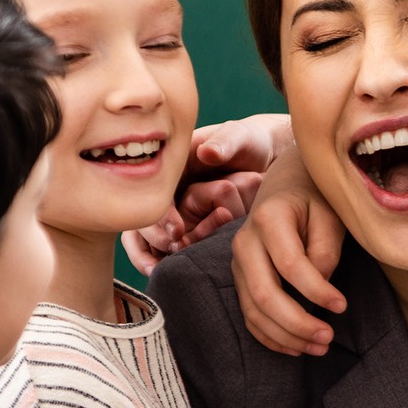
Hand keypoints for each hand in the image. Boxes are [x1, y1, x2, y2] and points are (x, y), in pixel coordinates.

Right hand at [122, 115, 291, 274]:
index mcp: (173, 165)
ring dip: (148, 252)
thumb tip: (206, 152)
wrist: (264, 155)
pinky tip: (161, 271)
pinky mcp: (183, 222)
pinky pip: (161, 244)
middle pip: (143, 214)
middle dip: (153, 236)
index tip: (177, 231)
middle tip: (175, 248)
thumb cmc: (250, 142)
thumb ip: (225, 141)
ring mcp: (171, 206)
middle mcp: (167, 188)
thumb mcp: (240, 136)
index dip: (161, 213)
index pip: (155, 191)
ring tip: (159, 268)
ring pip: (144, 234)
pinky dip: (158, 258)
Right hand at [230, 145, 348, 354]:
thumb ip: (325, 250)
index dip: (317, 291)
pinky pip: (249, 315)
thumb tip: (320, 287)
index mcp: (269, 218)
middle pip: (263, 294)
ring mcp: (238, 262)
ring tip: (319, 347)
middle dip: (297, 323)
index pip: (290, 265)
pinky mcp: (241, 279)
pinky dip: (270, 337)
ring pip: (253, 310)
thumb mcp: (330, 214)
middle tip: (328, 338)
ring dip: (286, 336)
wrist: (287, 186)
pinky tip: (296, 347)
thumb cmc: (315, 200)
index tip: (342, 306)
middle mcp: (245, 241)